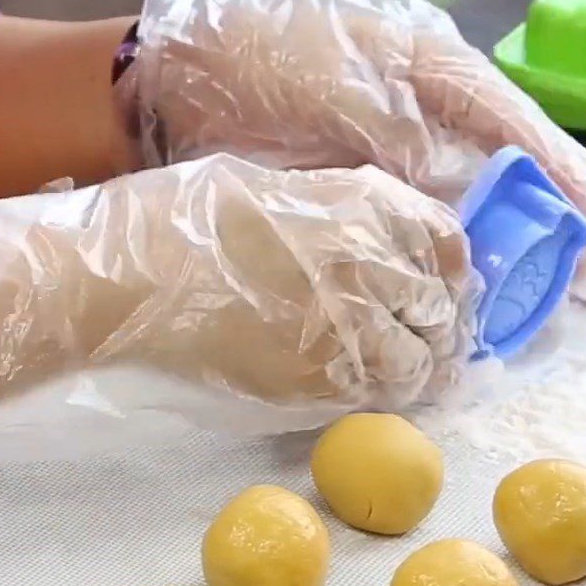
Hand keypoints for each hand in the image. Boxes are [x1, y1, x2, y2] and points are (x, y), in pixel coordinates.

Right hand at [0, 155, 475, 436]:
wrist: (132, 274)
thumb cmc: (188, 221)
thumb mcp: (278, 190)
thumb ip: (344, 217)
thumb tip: (388, 251)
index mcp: (365, 202)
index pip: (449, 242)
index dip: (452, 274)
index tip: (441, 291)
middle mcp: (374, 256)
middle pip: (442, 307)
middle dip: (437, 328)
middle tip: (423, 344)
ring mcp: (354, 319)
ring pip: (420, 361)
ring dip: (414, 369)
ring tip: (395, 373)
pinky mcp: (325, 375)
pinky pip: (379, 394)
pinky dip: (379, 395)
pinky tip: (357, 387)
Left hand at [127, 0, 585, 300]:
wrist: (181, 88)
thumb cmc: (264, 60)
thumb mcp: (342, 83)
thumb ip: (403, 133)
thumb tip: (456, 193)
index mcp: (431, 73)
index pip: (509, 123)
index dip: (560, 171)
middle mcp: (423, 124)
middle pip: (498, 177)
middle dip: (544, 227)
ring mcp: (390, 167)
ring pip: (459, 215)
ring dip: (498, 257)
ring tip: (541, 303)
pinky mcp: (357, 203)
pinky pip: (411, 237)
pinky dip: (438, 268)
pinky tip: (464, 299)